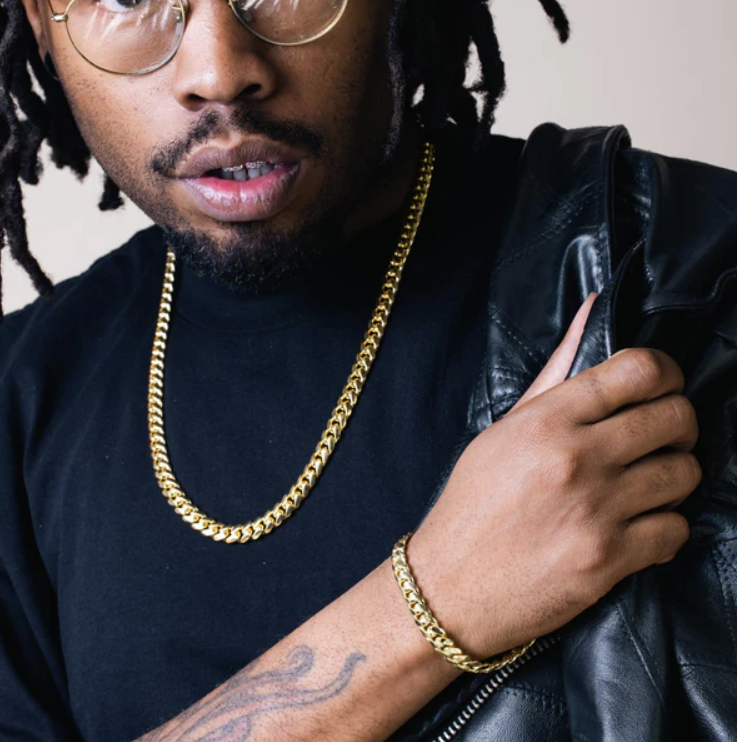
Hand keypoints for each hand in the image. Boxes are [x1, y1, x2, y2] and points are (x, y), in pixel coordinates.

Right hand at [409, 293, 700, 658]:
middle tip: (660, 435)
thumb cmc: (472, 503)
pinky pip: (677, 530)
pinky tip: (641, 524)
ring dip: (675, 474)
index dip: (665, 371)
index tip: (662, 385)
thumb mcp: (503, 431)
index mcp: (546, 420)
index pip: (637, 370)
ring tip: (649, 481)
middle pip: (675, 416)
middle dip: (679, 422)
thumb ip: (555, 372)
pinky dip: (667, 526)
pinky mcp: (609, 560)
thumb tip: (594, 310)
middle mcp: (576, 459)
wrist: (450, 585)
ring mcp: (596, 511)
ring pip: (685, 473)